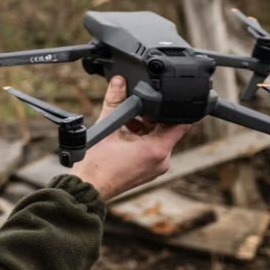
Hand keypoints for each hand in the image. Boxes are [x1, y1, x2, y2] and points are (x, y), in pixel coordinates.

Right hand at [70, 76, 191, 199]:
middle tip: (135, 108)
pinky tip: (124, 134)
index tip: (168, 98)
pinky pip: (152, 149)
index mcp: (157, 150)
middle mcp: (162, 160)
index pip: (182, 123)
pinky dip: (142, 139)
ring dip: (145, 128)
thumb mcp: (107, 127)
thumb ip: (115, 101)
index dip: (177, 108)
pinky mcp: (148, 171)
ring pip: (158, 138)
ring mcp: (156, 167)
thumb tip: (119, 81)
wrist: (87, 188)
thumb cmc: (97, 165)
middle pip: (167, 129)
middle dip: (152, 117)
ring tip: (125, 122)